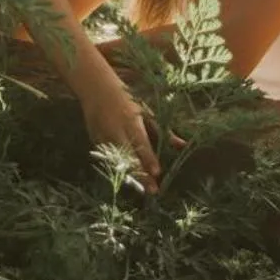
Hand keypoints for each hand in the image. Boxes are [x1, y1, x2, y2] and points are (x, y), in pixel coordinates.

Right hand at [78, 58, 160, 191]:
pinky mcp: (95, 141)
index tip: (157, 172)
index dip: (148, 157)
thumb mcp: (147, 111)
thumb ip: (164, 130)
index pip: (140, 142)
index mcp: (130, 120)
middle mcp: (116, 130)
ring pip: (117, 161)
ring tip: (142, 190)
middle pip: (129, 156)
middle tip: (152, 190)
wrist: (96, 89)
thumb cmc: (127, 100)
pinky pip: (108, 159)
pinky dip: (118, 169)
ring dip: (130, 176)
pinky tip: (128, 181)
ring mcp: (103, 137)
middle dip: (140, 174)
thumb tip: (183, 145)